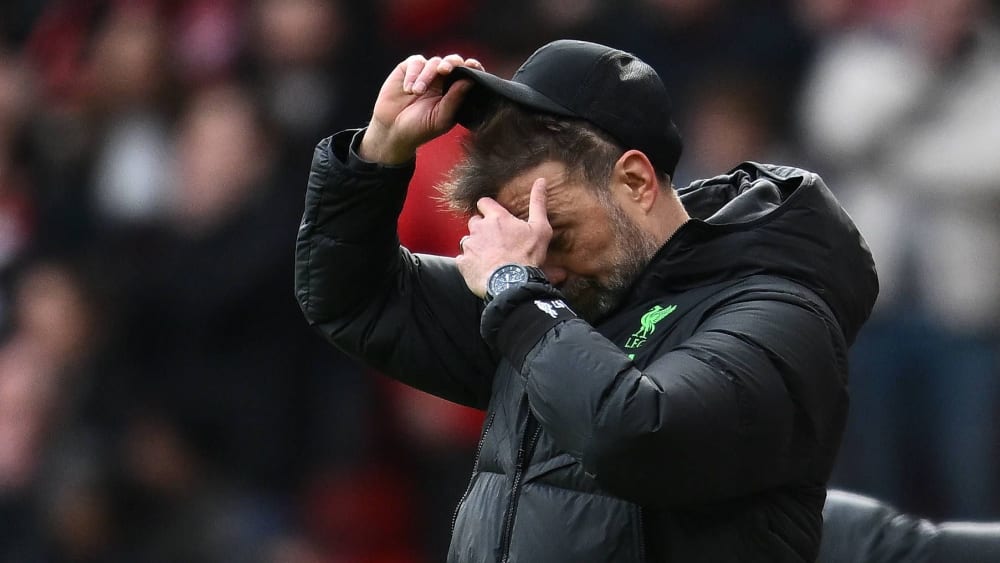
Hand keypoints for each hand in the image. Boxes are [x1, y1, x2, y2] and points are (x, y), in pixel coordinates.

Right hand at [359, 54, 483, 163]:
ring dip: (426, 76)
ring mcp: (426, 73)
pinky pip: (416, 62)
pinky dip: (413, 74)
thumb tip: (470, 81)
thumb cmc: (420, 128)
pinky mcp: (409, 69)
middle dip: (451, 63)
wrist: (392, 130)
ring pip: (433, 62)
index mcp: (455, 92)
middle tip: (444, 70)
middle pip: (453, 61)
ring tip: (416, 92)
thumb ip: (455, 100)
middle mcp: (443, 80)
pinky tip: (408, 89)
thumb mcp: (440, 119)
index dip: (473, 67)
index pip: (468, 74)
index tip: (472, 65)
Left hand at [455, 178, 551, 297]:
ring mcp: (469, 245)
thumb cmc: (527, 256)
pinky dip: (470, 263)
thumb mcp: (540, 228)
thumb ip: (538, 203)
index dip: (488, 208)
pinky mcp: (463, 262)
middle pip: (474, 222)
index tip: (495, 217)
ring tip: (489, 257)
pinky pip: (462, 259)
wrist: (512, 283)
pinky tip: (482, 269)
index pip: (484, 202)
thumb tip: (541, 181)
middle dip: (482, 229)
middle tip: (496, 241)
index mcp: (496, 218)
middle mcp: (479, 228)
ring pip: (468, 240)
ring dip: (476, 246)